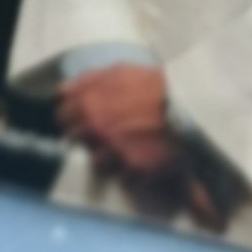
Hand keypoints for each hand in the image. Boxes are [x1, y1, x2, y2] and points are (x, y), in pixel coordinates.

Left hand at [57, 64, 178, 184]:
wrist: (189, 110)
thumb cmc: (154, 88)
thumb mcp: (121, 72)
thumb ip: (88, 80)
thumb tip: (62, 90)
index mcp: (89, 102)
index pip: (61, 114)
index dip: (71, 115)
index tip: (81, 117)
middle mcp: (96, 128)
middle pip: (73, 138)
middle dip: (85, 136)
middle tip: (104, 131)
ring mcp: (112, 151)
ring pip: (96, 162)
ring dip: (108, 157)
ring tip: (127, 147)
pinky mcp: (131, 171)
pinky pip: (123, 179)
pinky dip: (131, 172)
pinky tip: (141, 160)